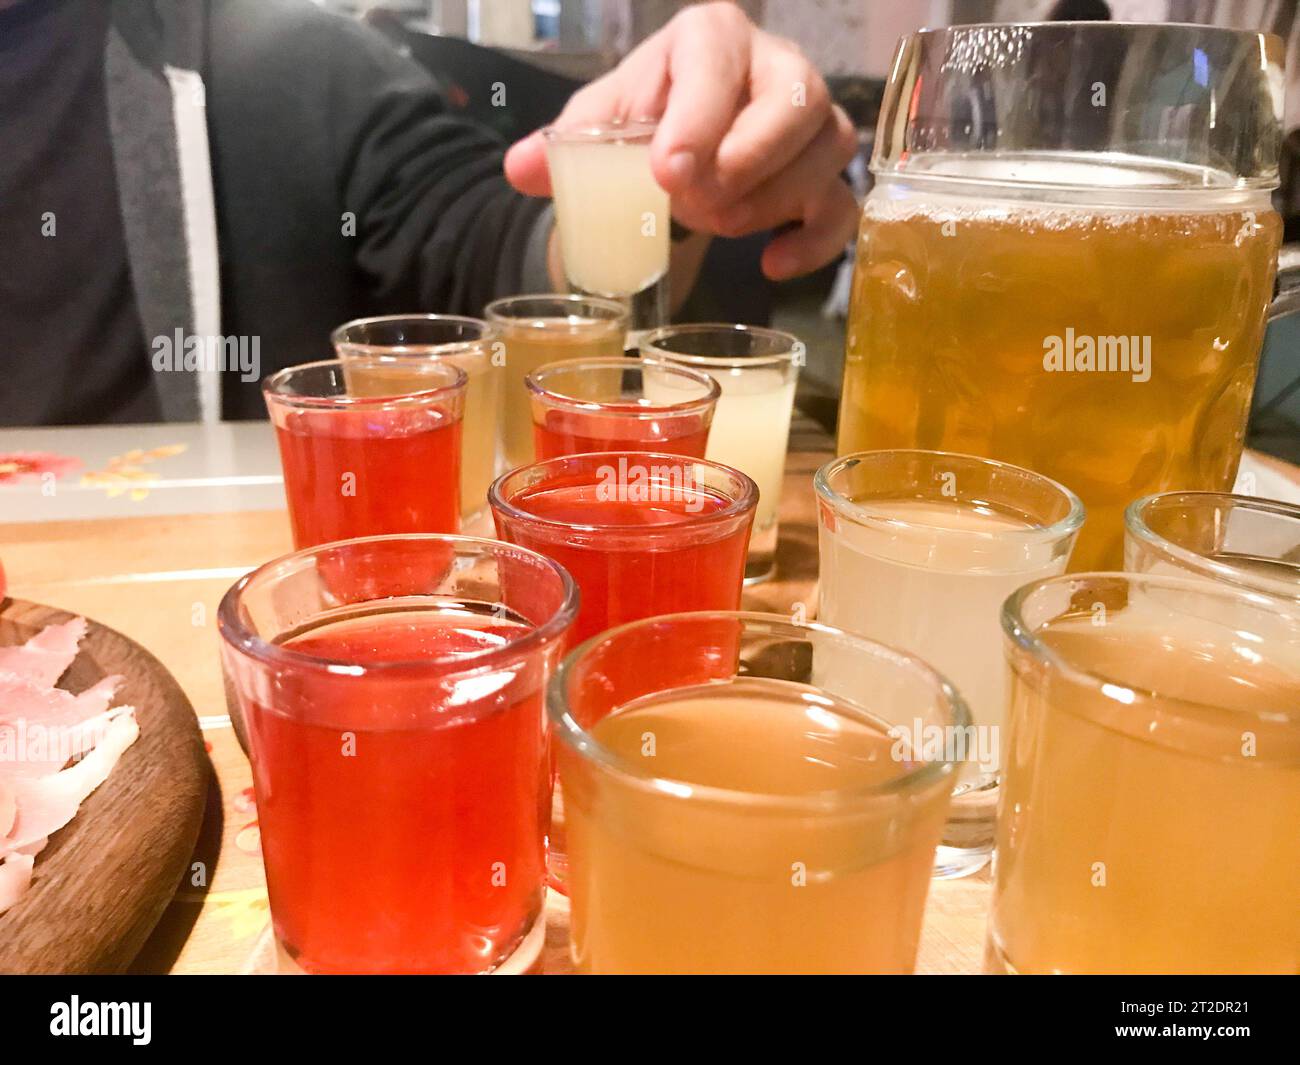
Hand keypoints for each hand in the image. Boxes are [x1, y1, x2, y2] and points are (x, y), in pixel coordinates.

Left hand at [504, 2, 858, 280]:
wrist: (685, 137)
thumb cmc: (647, 119)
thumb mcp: (601, 124)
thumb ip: (565, 145)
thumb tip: (520, 169)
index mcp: (711, 37)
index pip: (718, 62)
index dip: (698, 118)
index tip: (668, 173)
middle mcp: (776, 65)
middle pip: (798, 99)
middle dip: (748, 161)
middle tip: (694, 205)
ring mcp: (813, 120)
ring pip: (825, 152)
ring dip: (770, 201)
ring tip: (714, 225)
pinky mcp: (827, 172)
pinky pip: (843, 206)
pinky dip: (813, 242)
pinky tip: (770, 264)